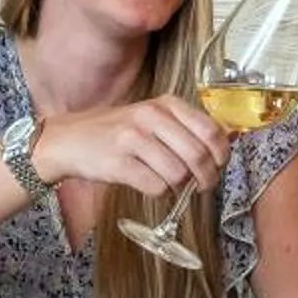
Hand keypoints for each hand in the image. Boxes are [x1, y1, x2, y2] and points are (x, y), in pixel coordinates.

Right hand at [32, 95, 231, 200]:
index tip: (217, 166)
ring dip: (181, 188)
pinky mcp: (119, 163)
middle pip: (198, 156)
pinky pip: (156, 187)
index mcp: (165, 104)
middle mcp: (150, 116)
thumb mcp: (153, 117)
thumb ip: (187, 127)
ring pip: (179, 175)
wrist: (68, 140)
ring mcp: (133, 139)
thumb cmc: (116, 132)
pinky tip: (152, 186)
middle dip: (206, 178)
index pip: (211, 130)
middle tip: (202, 186)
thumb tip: (229, 141)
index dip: (221, 155)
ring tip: (173, 186)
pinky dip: (160, 193)